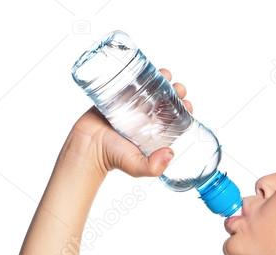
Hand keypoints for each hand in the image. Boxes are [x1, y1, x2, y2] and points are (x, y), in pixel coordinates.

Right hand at [69, 68, 193, 177]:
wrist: (87, 147)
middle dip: (175, 93)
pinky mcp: (117, 96)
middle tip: (178, 88)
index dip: (183, 111)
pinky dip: (139, 73)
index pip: (173, 120)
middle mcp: (145, 120)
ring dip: (161, 80)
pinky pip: (130, 82)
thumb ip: (153, 166)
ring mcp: (131, 107)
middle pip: (164, 102)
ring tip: (166, 75)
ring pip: (150, 90)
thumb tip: (171, 154)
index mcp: (154, 134)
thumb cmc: (113, 158)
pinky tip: (147, 67)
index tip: (187, 104)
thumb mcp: (137, 166)